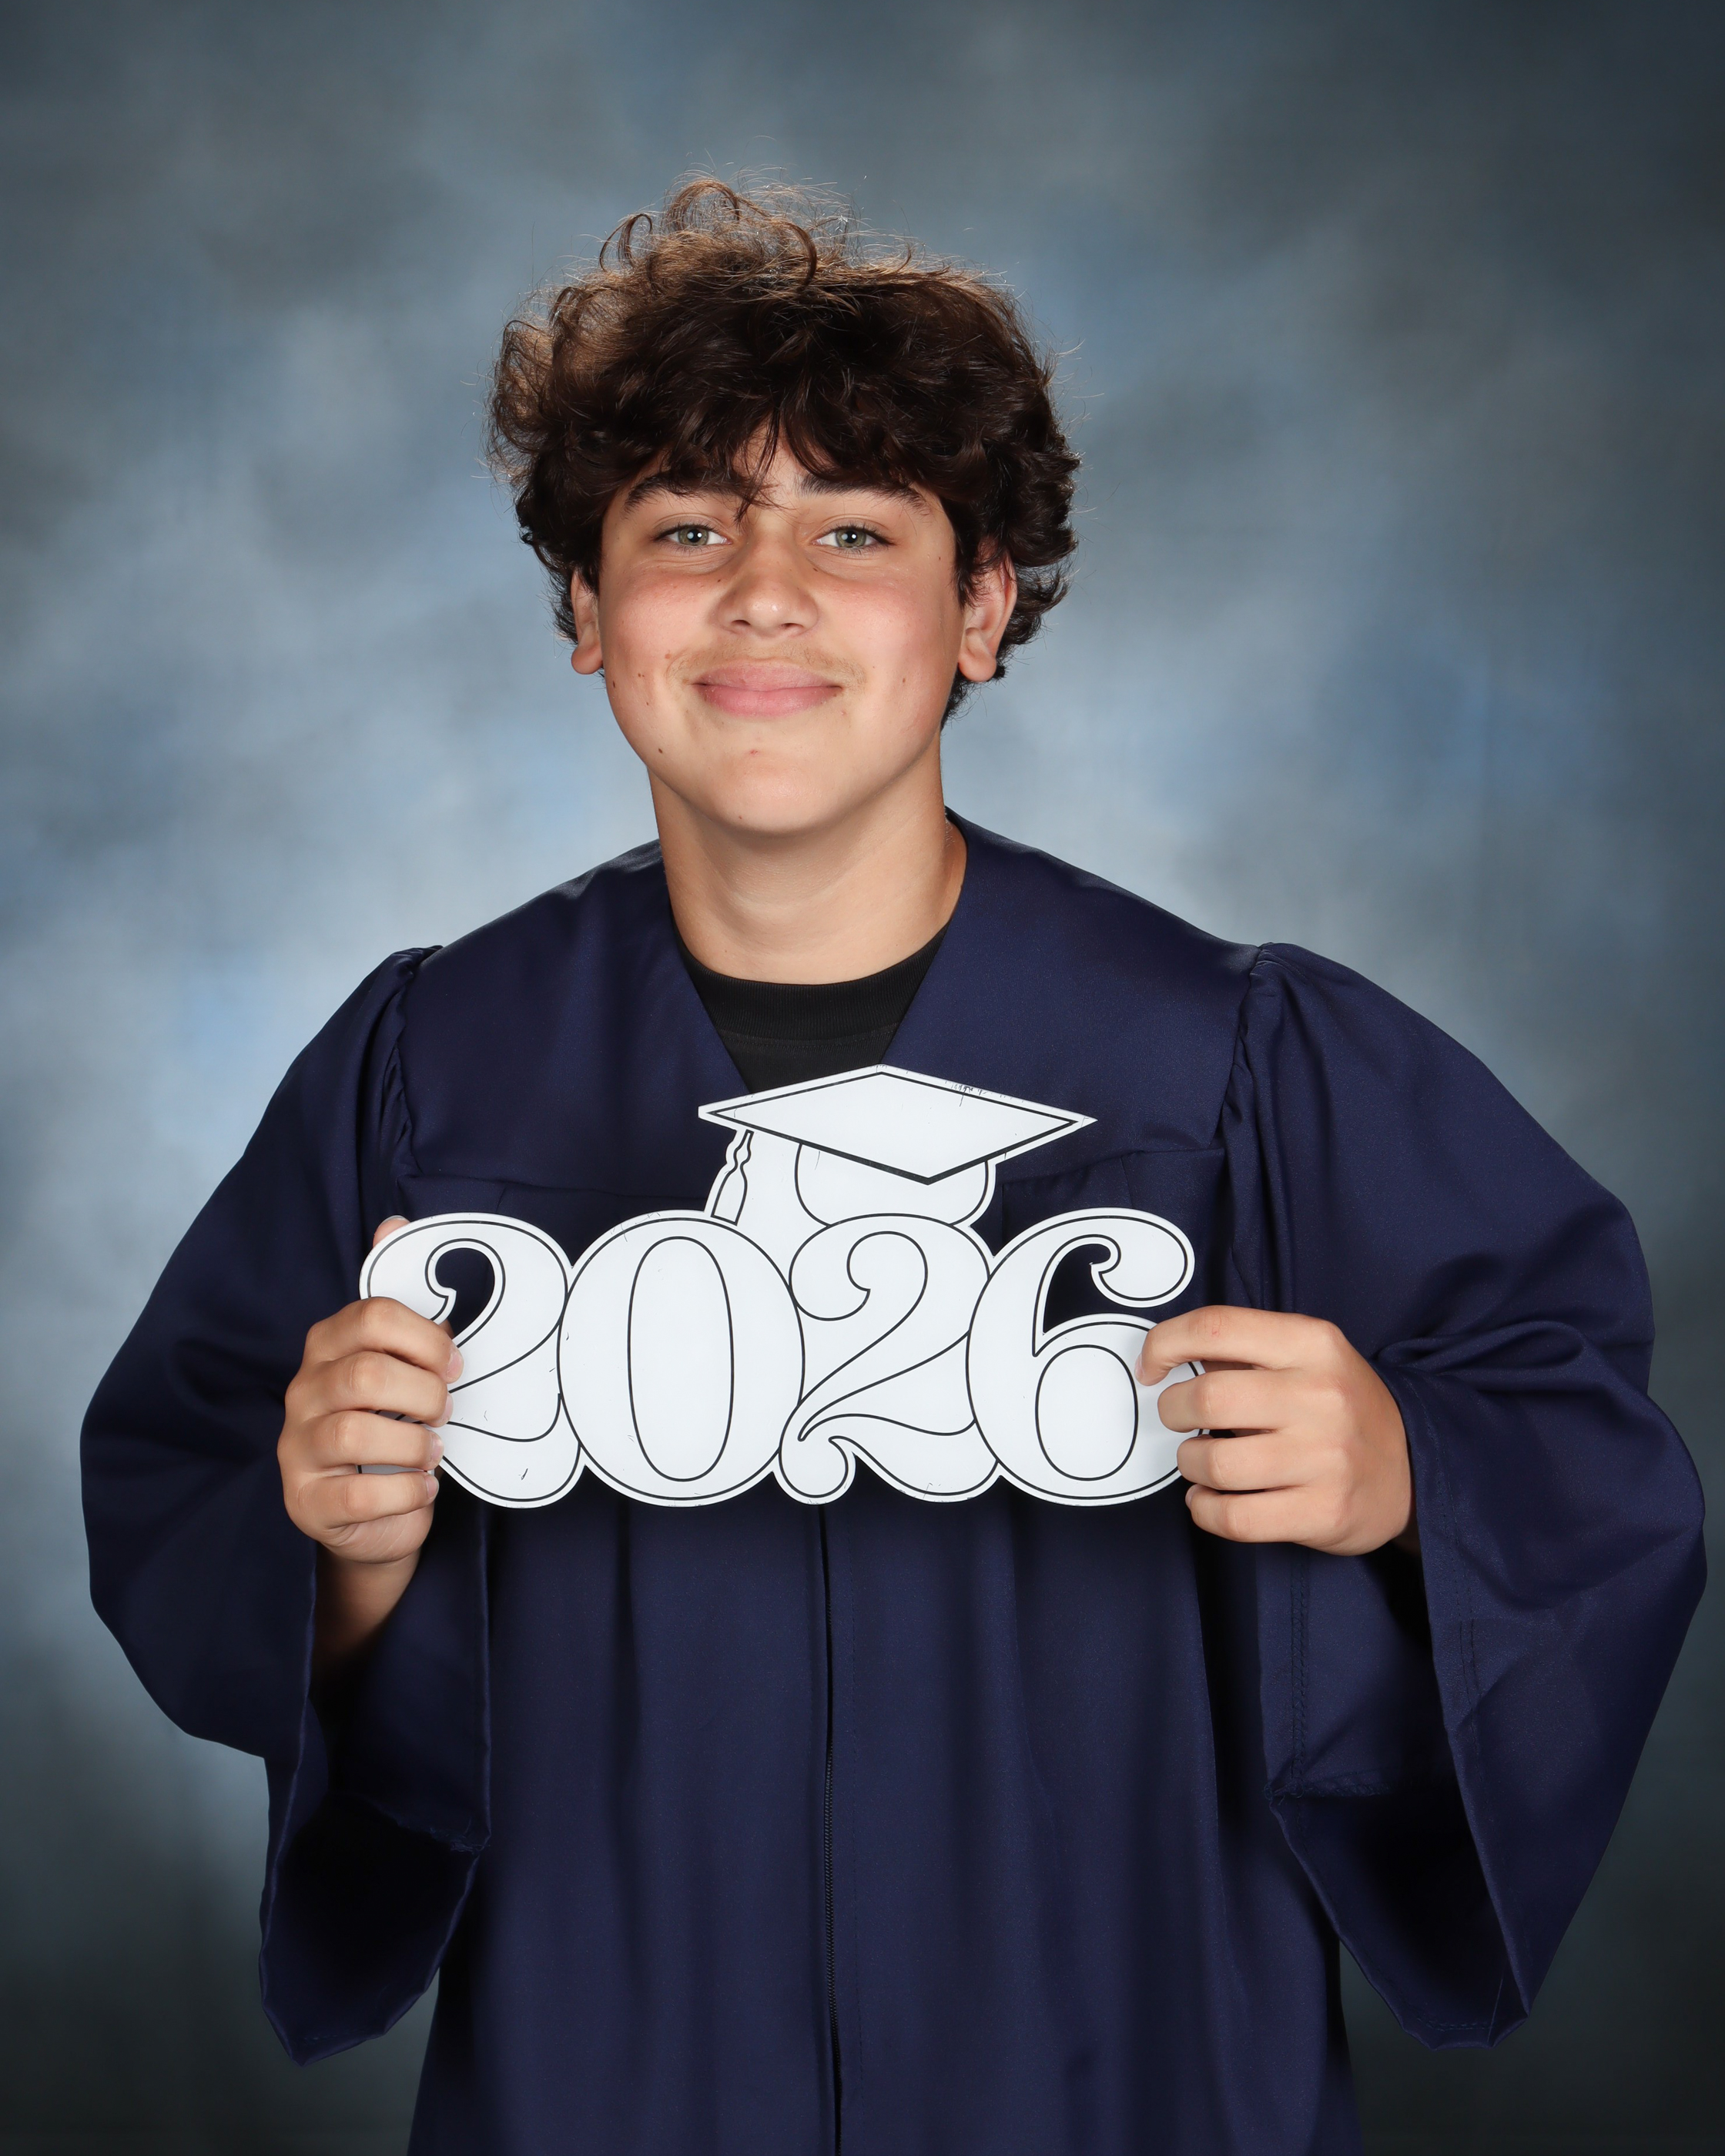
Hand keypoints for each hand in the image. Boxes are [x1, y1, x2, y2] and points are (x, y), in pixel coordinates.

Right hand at [277, 1217, 459, 1668]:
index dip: (425, 1338)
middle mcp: (302, 1392)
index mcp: (327, 1349)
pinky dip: (404, 1491)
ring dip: (413, 1443)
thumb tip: (393, 1223)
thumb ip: (402, 1307)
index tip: (454, 1364)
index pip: (369, 1317)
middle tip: (444, 1412)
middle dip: (422, 1393)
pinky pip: (358, 1491)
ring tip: (431, 1453)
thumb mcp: (402, 1367)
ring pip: (353, 1430)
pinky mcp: (306, 1501)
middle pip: (363, 1374)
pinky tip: (421, 1488)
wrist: (372, 1516)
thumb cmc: (394, 1428)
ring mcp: (296, 1448)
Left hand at [1138, 1306, 1415, 1556]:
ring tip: (1200, 1462)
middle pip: (1206, 1398)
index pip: (1214, 1327)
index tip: (1151, 1368)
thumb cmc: (1338, 1406)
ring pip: (1213, 1463)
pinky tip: (1209, 1500)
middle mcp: (1321, 1395)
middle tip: (1180, 1420)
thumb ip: (1243, 1349)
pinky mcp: (1323, 1511)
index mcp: (1312, 1343)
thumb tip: (1164, 1354)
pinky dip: (1204, 1510)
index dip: (1164, 1344)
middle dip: (1173, 1411)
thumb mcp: (1306, 1356)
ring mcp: (1326, 1457)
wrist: (1413, 1467)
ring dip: (1189, 1464)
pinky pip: (1233, 1518)